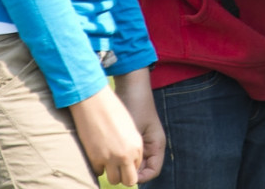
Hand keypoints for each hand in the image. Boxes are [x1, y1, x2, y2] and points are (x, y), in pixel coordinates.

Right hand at [69, 84, 143, 185]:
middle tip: (117, 168)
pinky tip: (96, 154)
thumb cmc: (112, 110)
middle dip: (124, 176)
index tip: (123, 158)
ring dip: (110, 173)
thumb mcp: (128, 128)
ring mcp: (110, 159)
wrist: (94, 101)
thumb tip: (127, 160)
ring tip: (106, 161)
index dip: (130, 164)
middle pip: (129, 181)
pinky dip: (98, 166)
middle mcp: (126, 155)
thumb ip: (130, 145)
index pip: (137, 167)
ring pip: (113, 180)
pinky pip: (98, 172)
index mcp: (137, 146)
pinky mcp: (95, 159)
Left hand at [114, 68, 164, 184]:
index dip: (141, 177)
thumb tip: (125, 171)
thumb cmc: (136, 105)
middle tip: (116, 169)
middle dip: (129, 172)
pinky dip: (118, 157)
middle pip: (141, 170)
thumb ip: (131, 151)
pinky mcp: (131, 139)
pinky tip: (108, 155)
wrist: (131, 87)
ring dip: (122, 164)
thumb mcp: (134, 130)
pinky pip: (126, 154)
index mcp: (156, 145)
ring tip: (111, 162)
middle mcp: (150, 146)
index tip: (126, 173)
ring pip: (132, 163)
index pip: (153, 171)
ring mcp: (141, 143)